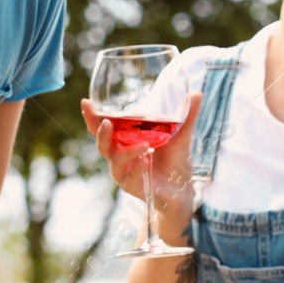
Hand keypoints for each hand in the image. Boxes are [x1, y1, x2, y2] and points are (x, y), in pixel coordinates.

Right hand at [81, 92, 200, 226]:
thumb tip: (197, 92)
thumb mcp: (181, 135)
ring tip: (145, 145)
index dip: (92, 116)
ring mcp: (124, 172)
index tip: (85, 102)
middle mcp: (120, 156)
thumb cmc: (175, 161)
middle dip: (101, 133)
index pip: (103, 127)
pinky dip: (137, 167)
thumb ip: (187, 115)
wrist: (183, 190)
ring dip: (128, 152)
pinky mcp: (132, 186)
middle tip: (107, 122)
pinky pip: (130, 176)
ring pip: (115, 161)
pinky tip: (146, 161)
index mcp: (124, 141)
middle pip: (101, 144)